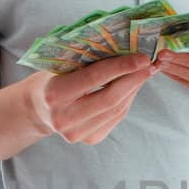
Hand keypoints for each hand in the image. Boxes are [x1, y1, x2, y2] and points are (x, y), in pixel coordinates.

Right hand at [26, 50, 153, 143]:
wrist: (37, 109)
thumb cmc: (51, 78)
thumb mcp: (61, 65)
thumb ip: (87, 60)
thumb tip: (126, 49)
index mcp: (55, 93)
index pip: (94, 78)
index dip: (121, 67)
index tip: (143, 57)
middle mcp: (64, 118)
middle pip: (111, 98)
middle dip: (134, 79)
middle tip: (151, 64)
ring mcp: (77, 133)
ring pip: (117, 109)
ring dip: (134, 89)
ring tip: (145, 73)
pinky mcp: (89, 139)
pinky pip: (116, 117)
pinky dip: (127, 100)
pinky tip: (132, 87)